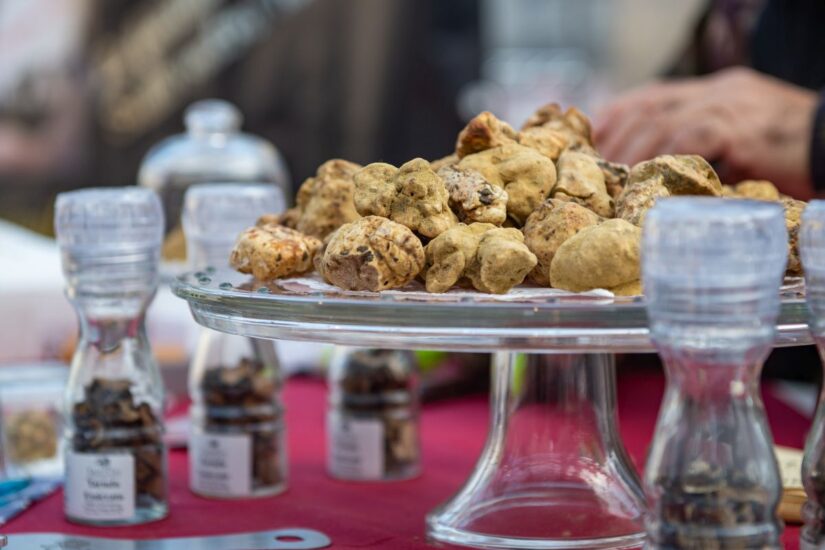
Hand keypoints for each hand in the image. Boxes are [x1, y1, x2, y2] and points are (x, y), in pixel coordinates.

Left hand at [594, 67, 818, 198]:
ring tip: (614, 176)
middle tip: (596, 165)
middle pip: (651, 108)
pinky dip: (664, 156)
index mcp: (719, 91)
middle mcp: (720, 93)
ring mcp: (731, 108)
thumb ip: (710, 147)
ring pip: (664, 122)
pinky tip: (647, 174)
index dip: (620, 114)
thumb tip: (668, 173)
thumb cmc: (795, 154)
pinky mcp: (742, 132)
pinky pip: (691, 138)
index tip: (596, 136)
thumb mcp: (745, 143)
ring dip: (633, 151)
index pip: (656, 95)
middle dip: (618, 136)